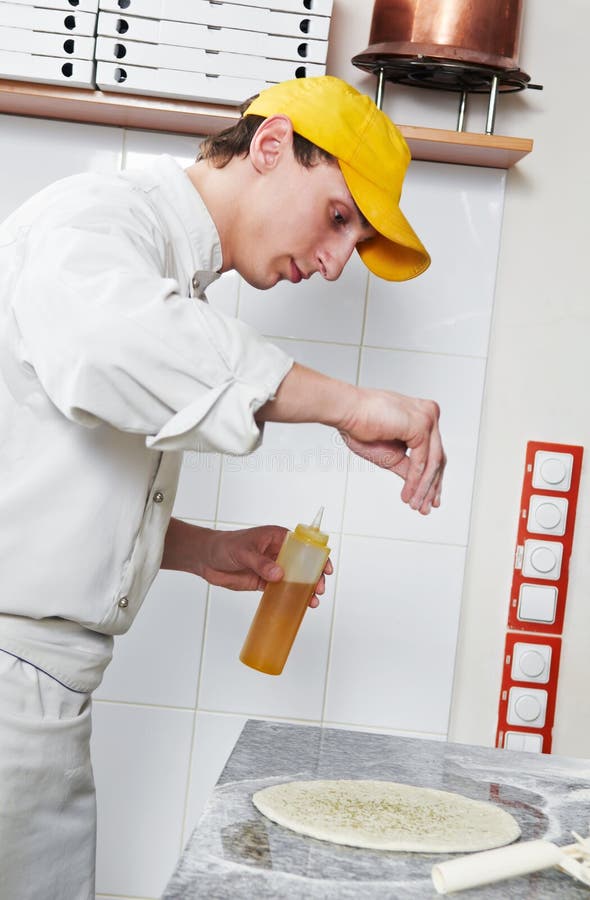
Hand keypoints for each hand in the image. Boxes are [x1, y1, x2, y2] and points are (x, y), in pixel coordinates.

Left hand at [194, 525, 332, 606]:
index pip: (303, 545)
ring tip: (312, 602)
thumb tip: (279, 574)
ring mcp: (272, 568)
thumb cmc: (224, 546)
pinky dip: (290, 598)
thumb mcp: (243, 551)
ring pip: (294, 579)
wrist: (205, 559)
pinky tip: (298, 606)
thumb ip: (260, 563)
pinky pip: (281, 590)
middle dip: (314, 577)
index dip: (317, 556)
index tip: (325, 569)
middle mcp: (278, 552)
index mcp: (277, 537)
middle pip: (303, 564)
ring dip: (305, 590)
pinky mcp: (264, 582)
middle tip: (318, 589)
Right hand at [256, 364, 444, 515]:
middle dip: (432, 487)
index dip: (432, 479)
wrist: (346, 411)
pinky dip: (416, 481)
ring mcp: (427, 418)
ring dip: (423, 488)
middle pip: (438, 458)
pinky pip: (422, 461)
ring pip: (433, 462)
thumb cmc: (359, 425)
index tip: (428, 499)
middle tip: (426, 508)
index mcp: (421, 417)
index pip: (434, 452)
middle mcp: (428, 414)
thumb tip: (419, 485)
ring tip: (416, 505)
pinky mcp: (421, 424)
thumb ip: (407, 467)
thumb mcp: (390, 455)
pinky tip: (409, 494)